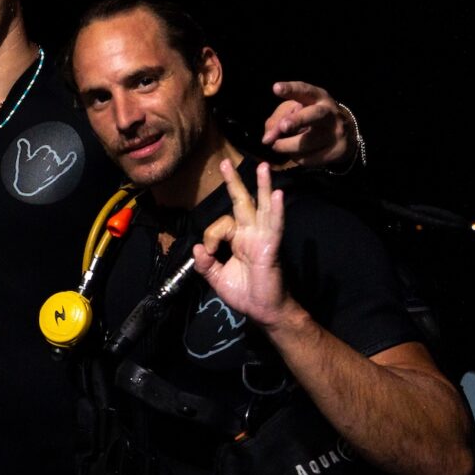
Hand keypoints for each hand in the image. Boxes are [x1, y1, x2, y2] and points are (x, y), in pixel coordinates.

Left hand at [190, 161, 294, 327]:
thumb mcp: (216, 278)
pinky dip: (276, 210)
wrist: (262, 311)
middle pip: (242, 202)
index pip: (221, 224)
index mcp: (238, 239)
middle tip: (226, 163)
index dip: (211, 235)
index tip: (210, 252)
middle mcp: (250, 234)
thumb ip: (205, 264)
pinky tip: (277, 195)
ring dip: (263, 186)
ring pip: (261, 207)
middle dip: (234, 182)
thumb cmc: (244, 294)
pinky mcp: (271, 247)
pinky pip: (274, 225)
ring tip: (264, 167)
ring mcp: (262, 238)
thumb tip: (198, 248)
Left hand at [260, 81, 350, 167]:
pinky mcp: (337, 151)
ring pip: (306, 142)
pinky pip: (309, 159)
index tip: (276, 88)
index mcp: (318, 97)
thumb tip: (267, 140)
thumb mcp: (295, 111)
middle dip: (298, 120)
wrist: (344, 134)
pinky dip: (296, 158)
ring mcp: (336, 133)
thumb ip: (277, 120)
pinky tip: (297, 153)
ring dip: (286, 146)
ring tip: (278, 145)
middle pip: (315, 115)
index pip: (305, 91)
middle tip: (283, 126)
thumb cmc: (310, 117)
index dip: (291, 89)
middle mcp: (330, 113)